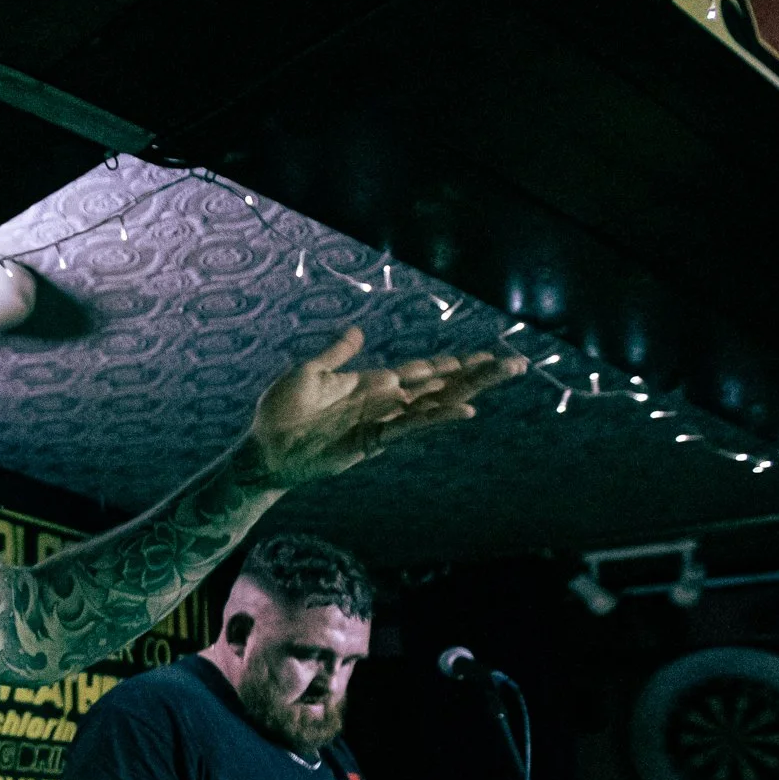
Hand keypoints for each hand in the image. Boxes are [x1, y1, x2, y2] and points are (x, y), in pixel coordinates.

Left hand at [250, 326, 526, 486]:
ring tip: (501, 378)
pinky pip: (410, 427)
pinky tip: (464, 409)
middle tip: (515, 364)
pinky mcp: (372, 441)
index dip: (452, 363)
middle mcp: (384, 402)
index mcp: (372, 383)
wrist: (263, 448)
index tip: (484, 355)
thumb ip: (337, 353)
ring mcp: (381, 422)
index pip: (421, 371)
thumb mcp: (309, 372)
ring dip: (469, 390)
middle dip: (476, 375)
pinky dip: (437, 417)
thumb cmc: (281, 412)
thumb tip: (358, 331)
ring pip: (434, 403)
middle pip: (439, 385)